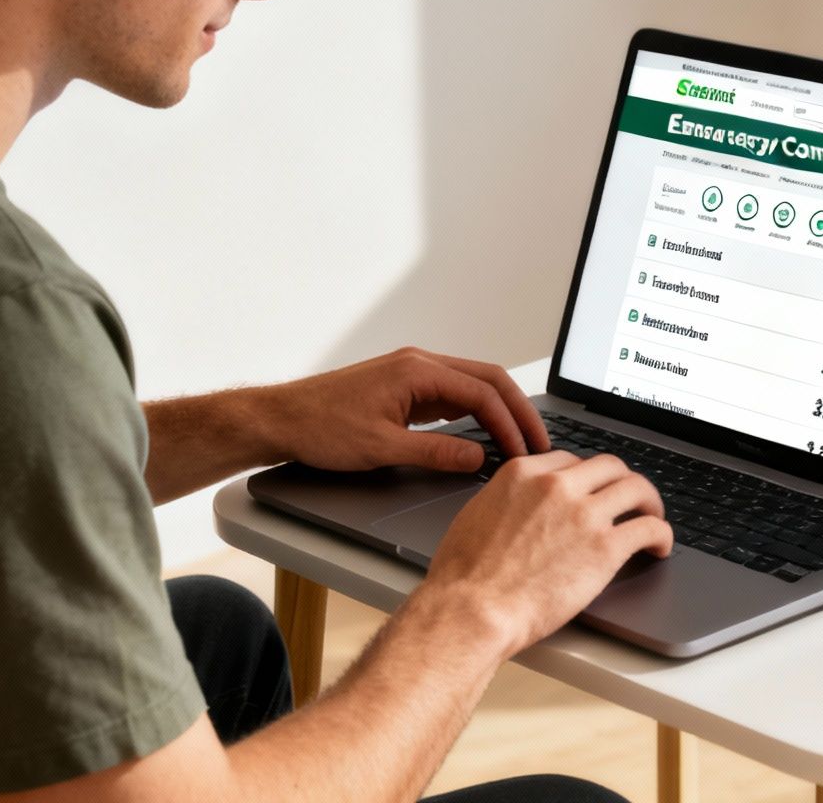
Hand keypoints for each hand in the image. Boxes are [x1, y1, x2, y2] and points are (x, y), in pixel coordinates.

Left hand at [251, 347, 549, 473]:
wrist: (283, 419)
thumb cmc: (321, 428)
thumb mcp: (382, 448)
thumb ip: (436, 452)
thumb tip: (478, 457)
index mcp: (417, 371)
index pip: (482, 392)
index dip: (510, 423)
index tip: (525, 451)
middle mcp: (419, 364)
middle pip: (487, 380)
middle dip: (517, 411)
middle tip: (540, 442)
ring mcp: (413, 374)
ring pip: (472, 386)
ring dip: (499, 411)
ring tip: (519, 441)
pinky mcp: (405, 388)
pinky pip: (453, 395)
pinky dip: (476, 413)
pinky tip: (485, 435)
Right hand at [419, 450, 673, 655]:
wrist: (473, 609)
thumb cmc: (465, 576)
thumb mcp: (477, 516)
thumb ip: (507, 501)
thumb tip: (519, 509)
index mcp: (523, 474)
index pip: (569, 460)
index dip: (586, 477)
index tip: (592, 491)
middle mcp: (557, 486)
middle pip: (608, 467)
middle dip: (621, 481)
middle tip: (628, 498)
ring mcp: (584, 514)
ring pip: (636, 488)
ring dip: (649, 502)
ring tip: (652, 517)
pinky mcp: (605, 547)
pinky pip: (649, 528)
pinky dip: (661, 535)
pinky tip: (659, 546)